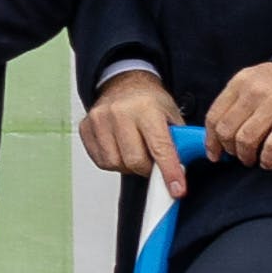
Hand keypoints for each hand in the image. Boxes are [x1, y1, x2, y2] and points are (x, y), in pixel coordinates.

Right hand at [81, 71, 180, 186]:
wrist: (124, 83)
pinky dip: (113, 162)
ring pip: (115, 164)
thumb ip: (179, 142)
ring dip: (128, 166)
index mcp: (146, 108)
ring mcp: (100, 120)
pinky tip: (120, 149)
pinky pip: (100, 161)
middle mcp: (120, 112)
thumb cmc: (149, 101)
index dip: (169, 171)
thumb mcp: (171, 115)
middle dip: (147, 168)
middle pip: (134, 161)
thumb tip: (185, 170)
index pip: (159, 148)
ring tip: (135, 151)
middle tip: (152, 161)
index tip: (176, 189)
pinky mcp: (86, 128)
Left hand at [198, 61, 271, 171]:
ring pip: (246, 140)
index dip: (210, 140)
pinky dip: (267, 159)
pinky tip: (268, 162)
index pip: (214, 116)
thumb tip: (217, 134)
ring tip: (252, 160)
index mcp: (240, 81)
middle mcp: (255, 91)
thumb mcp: (255, 80)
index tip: (214, 154)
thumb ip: (236, 100)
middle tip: (237, 157)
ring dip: (246, 157)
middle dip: (229, 150)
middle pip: (227, 131)